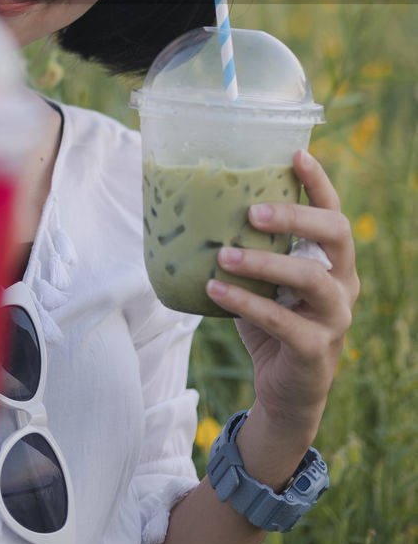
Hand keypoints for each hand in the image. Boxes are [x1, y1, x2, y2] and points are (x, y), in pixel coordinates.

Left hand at [204, 149, 359, 440]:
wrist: (284, 390)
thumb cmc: (273, 320)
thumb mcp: (265, 280)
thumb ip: (252, 247)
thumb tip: (198, 204)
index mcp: (334, 260)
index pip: (334, 211)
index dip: (318, 182)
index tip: (295, 153)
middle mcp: (344, 283)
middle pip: (336, 235)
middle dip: (295, 216)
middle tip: (251, 211)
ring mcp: (335, 318)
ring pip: (310, 278)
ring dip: (263, 262)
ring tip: (223, 254)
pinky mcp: (315, 350)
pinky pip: (283, 322)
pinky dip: (246, 303)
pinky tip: (215, 289)